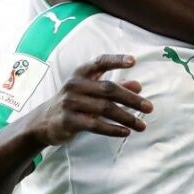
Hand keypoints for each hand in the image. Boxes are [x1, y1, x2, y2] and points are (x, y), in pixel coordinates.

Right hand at [31, 54, 152, 144]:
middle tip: (149, 108)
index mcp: (81, 74)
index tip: (134, 61)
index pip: (100, 62)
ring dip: (126, 117)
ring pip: (104, 109)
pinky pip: (94, 125)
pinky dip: (112, 129)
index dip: (116, 60)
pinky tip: (125, 132)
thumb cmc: (74, 102)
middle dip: (131, 99)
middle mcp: (75, 85)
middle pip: (108, 89)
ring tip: (142, 125)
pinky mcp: (68, 120)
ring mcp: (70, 102)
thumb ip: (114, 87)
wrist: (43, 121)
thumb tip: (139, 86)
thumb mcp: (91, 91)